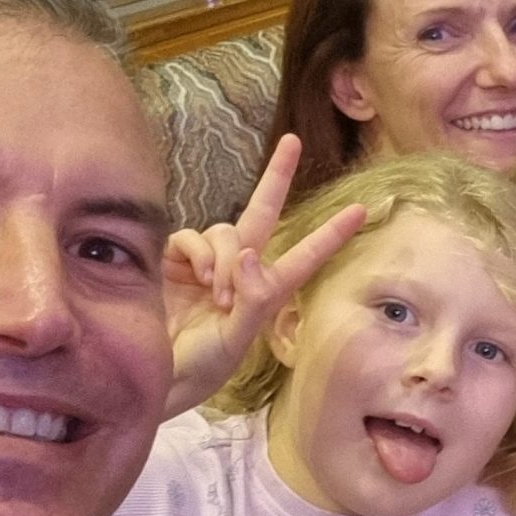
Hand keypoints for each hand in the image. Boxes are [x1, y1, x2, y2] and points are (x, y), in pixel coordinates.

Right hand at [164, 136, 366, 416]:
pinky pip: (191, 238)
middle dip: (276, 176)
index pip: (305, 256)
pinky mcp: (175, 259)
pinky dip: (197, 253)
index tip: (360, 210)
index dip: (331, 234)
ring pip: (225, 231)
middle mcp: (240, 270)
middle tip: (292, 141)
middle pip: (262, 212)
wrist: (155, 374)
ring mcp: (207, 262)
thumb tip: (248, 254)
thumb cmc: (202, 366)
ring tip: (218, 294)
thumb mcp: (236, 339)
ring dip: (224, 258)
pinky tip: (196, 280)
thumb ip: (250, 299)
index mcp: (267, 291)